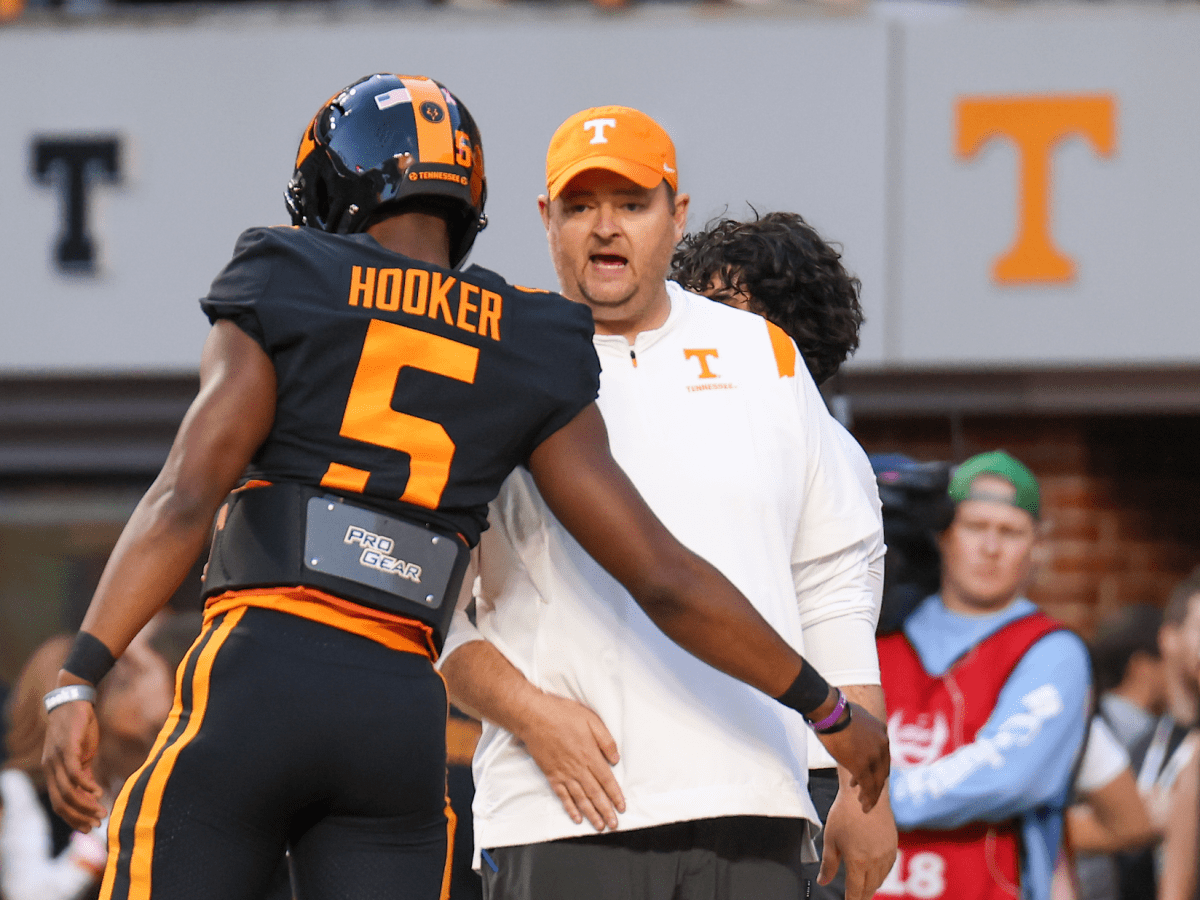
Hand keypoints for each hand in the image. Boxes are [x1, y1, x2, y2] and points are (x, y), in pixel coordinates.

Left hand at [42, 698, 106, 831]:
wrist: (75, 701)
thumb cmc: (80, 728)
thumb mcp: (83, 754)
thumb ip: (84, 774)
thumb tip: (92, 795)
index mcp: (52, 771)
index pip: (58, 802)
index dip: (73, 817)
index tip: (89, 827)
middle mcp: (50, 768)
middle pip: (61, 802)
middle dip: (79, 817)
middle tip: (96, 824)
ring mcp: (57, 759)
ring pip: (68, 791)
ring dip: (85, 805)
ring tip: (102, 811)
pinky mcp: (67, 749)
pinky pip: (74, 774)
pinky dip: (87, 786)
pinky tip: (99, 792)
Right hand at [515, 691, 624, 831]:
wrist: (534, 717)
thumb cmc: (563, 715)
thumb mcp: (591, 720)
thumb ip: (605, 740)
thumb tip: (616, 758)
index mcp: (590, 755)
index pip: (607, 780)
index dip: (615, 795)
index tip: (622, 807)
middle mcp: (578, 768)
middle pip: (595, 794)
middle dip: (606, 811)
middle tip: (614, 825)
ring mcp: (564, 773)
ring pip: (580, 798)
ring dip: (591, 814)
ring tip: (599, 826)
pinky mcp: (551, 775)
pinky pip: (563, 796)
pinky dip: (570, 808)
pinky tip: (577, 818)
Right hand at [815, 703, 889, 812]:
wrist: (830, 711)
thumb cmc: (836, 711)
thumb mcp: (856, 716)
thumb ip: (861, 728)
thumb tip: (853, 730)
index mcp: (882, 732)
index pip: (883, 756)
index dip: (876, 768)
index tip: (868, 776)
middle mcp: (882, 744)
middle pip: (882, 770)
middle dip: (875, 784)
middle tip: (868, 793)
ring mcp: (873, 756)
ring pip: (876, 781)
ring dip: (872, 794)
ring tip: (864, 802)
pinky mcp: (861, 766)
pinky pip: (868, 786)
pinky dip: (868, 797)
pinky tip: (864, 805)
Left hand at [819, 779, 897, 899]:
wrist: (864, 794)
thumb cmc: (844, 813)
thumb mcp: (830, 839)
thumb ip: (828, 864)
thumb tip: (823, 881)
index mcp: (858, 861)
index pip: (855, 891)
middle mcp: (875, 861)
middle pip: (869, 888)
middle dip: (861, 895)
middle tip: (854, 897)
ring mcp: (886, 854)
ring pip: (880, 880)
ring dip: (871, 886)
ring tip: (862, 888)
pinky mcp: (893, 846)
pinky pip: (888, 868)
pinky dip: (880, 875)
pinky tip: (873, 873)